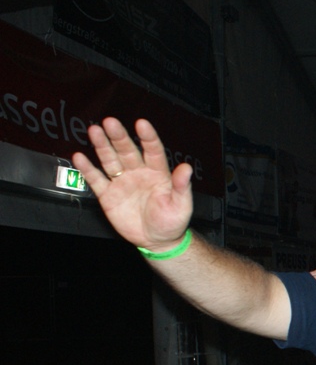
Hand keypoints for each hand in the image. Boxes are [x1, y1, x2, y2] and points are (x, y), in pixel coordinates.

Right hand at [72, 118, 192, 250]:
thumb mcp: (181, 205)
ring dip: (102, 146)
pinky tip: (79, 157)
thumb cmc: (172, 222)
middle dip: (119, 136)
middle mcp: (138, 173)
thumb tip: (186, 169)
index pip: (153, 151)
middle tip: (110, 122)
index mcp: (158, 174)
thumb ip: (182, 187)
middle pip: (128, 151)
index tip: (142, 124)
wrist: (157, 241)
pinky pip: (96, 179)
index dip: (147, 137)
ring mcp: (122, 183)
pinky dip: (87, 169)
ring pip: (110, 160)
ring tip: (94, 131)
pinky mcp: (108, 195)